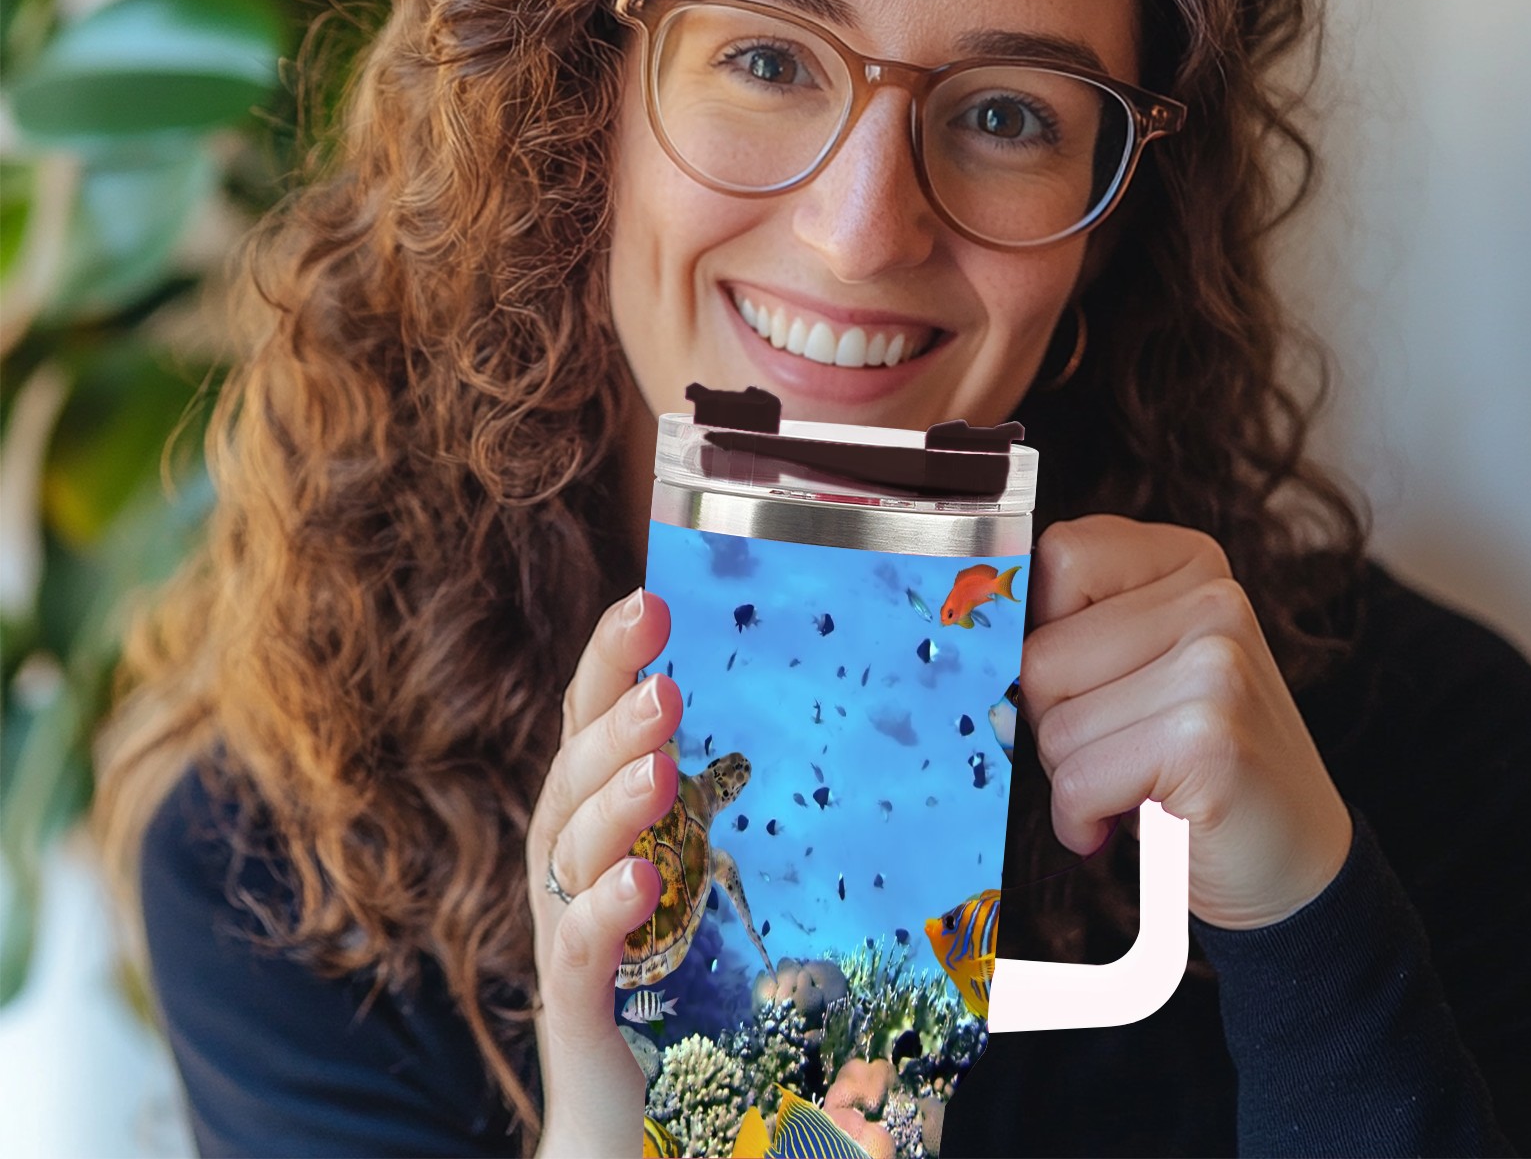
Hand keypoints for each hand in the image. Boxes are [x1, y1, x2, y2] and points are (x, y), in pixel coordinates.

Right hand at [525, 587, 679, 1155]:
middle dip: (615, 718)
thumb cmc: (665, 982)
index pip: (591, 722)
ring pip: (568, 847)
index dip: (610, 659)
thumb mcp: (693, 875)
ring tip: (661, 761)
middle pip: (574, 771)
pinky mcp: (574, 1007)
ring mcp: (562, 931)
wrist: (624, 1118)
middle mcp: (567, 863)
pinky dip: (603, 911)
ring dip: (612, 798)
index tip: (650, 596)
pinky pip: (575, 951)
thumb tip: (796, 740)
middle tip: (668, 677)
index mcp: (596, 820)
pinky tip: (641, 882)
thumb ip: (714, 811)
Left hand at [1021, 516, 1351, 928]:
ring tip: (1134, 782)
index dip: (1042, 631)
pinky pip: (1078, 781)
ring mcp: (1216, 664)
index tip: (1080, 680)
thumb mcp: (1143, 664)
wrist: (1295, 866)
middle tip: (1117, 749)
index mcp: (1190, 562)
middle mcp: (1213, 599)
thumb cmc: (1192, 763)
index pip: (1058, 556)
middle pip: (1040, 653)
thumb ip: (1079, 624)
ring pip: (1052, 722)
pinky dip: (1082, 819)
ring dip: (1072, 775)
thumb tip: (978, 625)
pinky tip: (1128, 822)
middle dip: (1054, 719)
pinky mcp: (1207, 738)